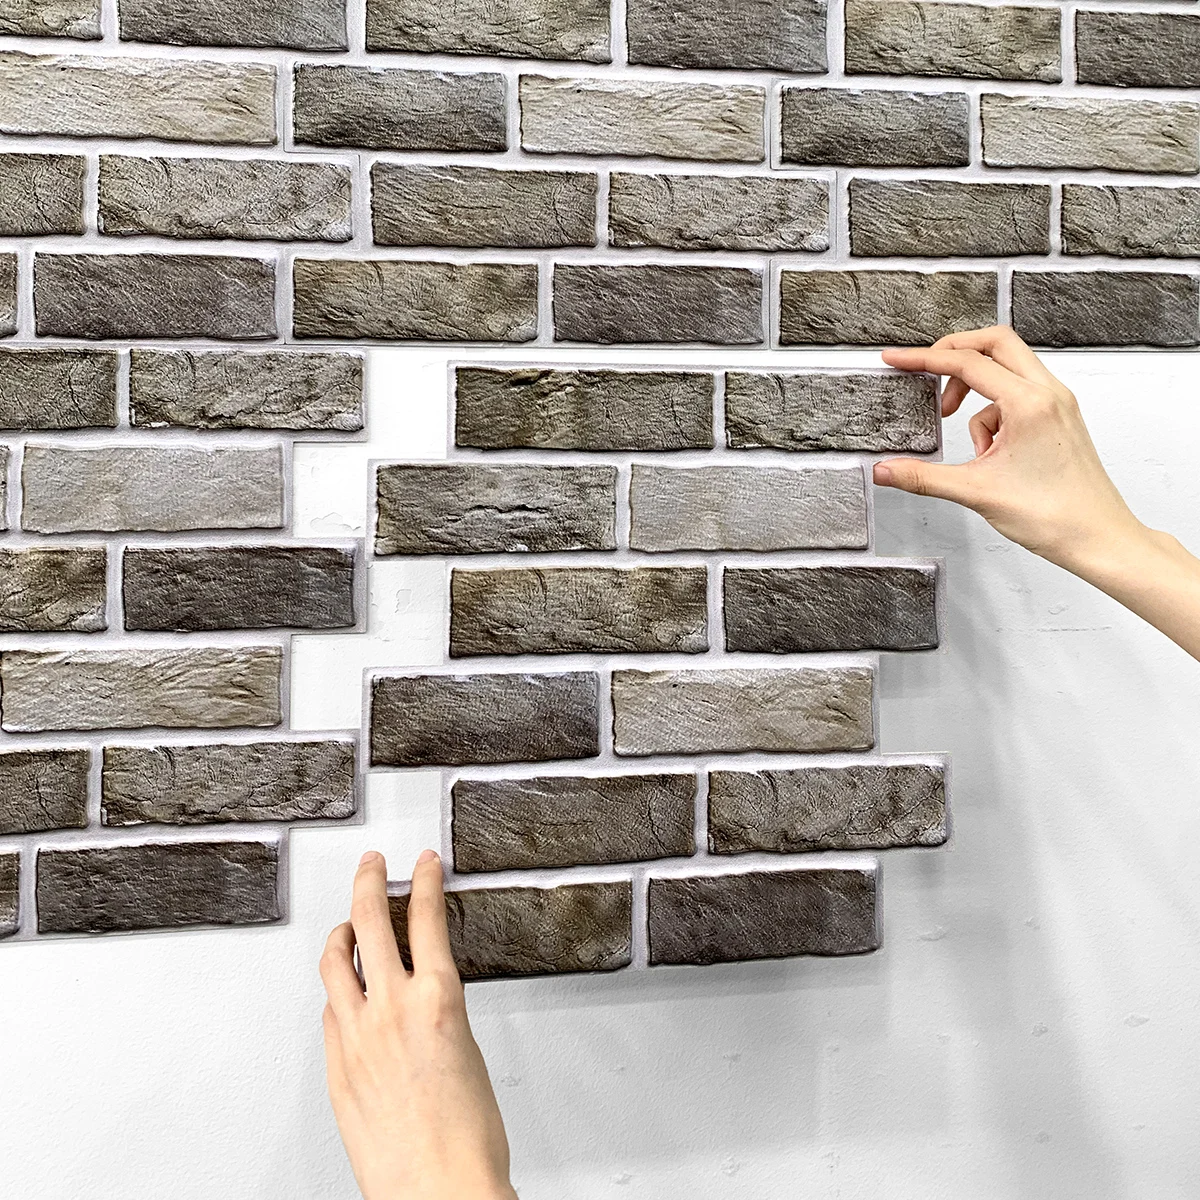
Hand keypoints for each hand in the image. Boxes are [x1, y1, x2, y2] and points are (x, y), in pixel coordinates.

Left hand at [320, 850, 516, 1199]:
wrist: (439, 1189)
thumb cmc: (468, 1136)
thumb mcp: (468, 1050)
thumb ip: (440, 1012)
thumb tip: (426, 996)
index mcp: (439, 998)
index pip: (426, 916)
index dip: (423, 879)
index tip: (422, 863)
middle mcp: (392, 1007)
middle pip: (369, 919)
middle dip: (369, 880)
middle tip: (372, 865)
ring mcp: (356, 1035)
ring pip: (335, 959)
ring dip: (341, 931)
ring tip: (346, 921)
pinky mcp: (334, 1066)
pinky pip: (329, 1011)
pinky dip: (336, 990)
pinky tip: (342, 990)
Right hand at [876, 325, 1199, 660]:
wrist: (1098, 537)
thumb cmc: (1057, 515)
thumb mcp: (976, 493)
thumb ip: (923, 478)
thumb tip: (886, 471)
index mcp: (1029, 403)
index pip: (967, 363)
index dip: (924, 359)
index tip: (898, 360)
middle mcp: (1048, 394)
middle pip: (995, 344)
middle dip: (955, 353)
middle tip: (926, 369)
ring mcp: (1057, 404)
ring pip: (1007, 370)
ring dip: (975, 392)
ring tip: (965, 436)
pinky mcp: (1059, 418)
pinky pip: (1017, 398)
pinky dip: (994, 416)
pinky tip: (991, 454)